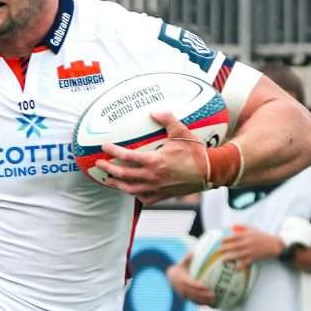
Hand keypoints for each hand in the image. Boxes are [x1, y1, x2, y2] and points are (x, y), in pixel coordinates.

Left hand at [92, 110, 209, 202]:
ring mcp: (157, 188)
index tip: (104, 147)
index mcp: (155, 161)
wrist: (211, 171)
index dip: (113, 152)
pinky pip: (144, 198)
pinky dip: (135, 195)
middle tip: (99, 164)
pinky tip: (131, 190)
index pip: (127, 156)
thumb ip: (167, 120)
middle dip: (108, 169)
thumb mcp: (183, 132)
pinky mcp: (163, 196)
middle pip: (123, 175)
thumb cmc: (197, 152)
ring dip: (117, 184)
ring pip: (130, 189)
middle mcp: (152, 177)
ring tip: (108, 180)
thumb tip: (154, 111)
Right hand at [166, 262, 216, 307]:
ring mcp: (184, 294)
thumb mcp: (182, 263)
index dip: (199, 286)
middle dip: (204, 295)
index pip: (191, 284)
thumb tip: (192, 253)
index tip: (207, 286)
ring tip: (214, 301)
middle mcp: (182, 289)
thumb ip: (187, 259)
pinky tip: (210, 305)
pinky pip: (194, 302)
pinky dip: (201, 304)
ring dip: (204, 301)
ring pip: (194, 299)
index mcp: (182, 280)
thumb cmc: (180, 268)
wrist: (171, 278)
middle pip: (194, 293)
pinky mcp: (186, 298)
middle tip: (214, 295)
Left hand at [215, 224, 283, 265]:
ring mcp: (250, 251)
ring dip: (229, 258)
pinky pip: (246, 262)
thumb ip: (241, 226)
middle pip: (233, 246)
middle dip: (225, 249)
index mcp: (246, 235)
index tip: (221, 242)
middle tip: (218, 251)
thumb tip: (231, 226)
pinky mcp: (254, 257)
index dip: (226, 239)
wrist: (274, 244)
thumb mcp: (252, 229)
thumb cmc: (262, 236)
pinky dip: (241, 266)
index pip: (233, 237)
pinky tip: (235, 268)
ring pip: (238, 255)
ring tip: (223, 260)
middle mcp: (247, 243)